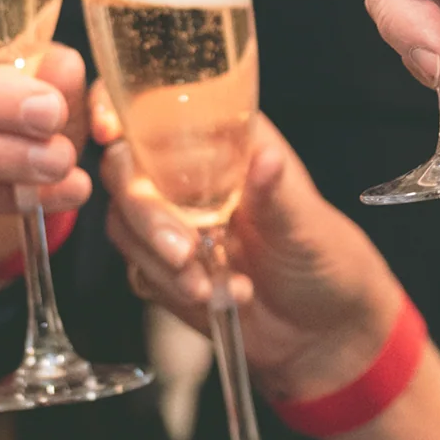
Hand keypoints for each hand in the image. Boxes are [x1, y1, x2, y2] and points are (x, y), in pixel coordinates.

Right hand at [102, 116, 404, 402]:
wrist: (323, 334)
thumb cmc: (329, 261)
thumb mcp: (306, 224)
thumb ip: (276, 193)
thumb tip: (265, 158)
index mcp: (228, 139)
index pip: (160, 105)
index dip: (120, 105)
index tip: (110, 129)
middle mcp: (192, 172)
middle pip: (126, 167)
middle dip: (145, 212)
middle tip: (184, 251)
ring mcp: (175, 218)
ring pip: (123, 220)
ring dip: (158, 258)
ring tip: (208, 285)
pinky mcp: (164, 264)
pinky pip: (137, 266)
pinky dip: (167, 285)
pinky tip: (214, 295)